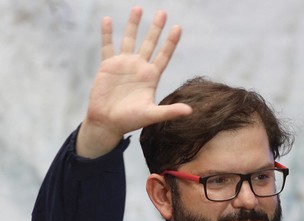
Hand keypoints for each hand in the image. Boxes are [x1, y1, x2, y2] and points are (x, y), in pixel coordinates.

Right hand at [76, 7, 191, 157]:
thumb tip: (190, 111)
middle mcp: (139, 67)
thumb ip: (170, 111)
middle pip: (150, 43)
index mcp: (151, 77)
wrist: (107, 122)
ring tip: (138, 8)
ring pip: (130, 40)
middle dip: (156, 28)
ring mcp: (124, 64)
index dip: (170, 42)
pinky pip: (108, 46)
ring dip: (133, 25)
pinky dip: (107, 33)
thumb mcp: (152, 115)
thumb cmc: (130, 121)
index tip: (178, 27)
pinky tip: (108, 19)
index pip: (164, 55)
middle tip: (163, 12)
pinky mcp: (108, 66)